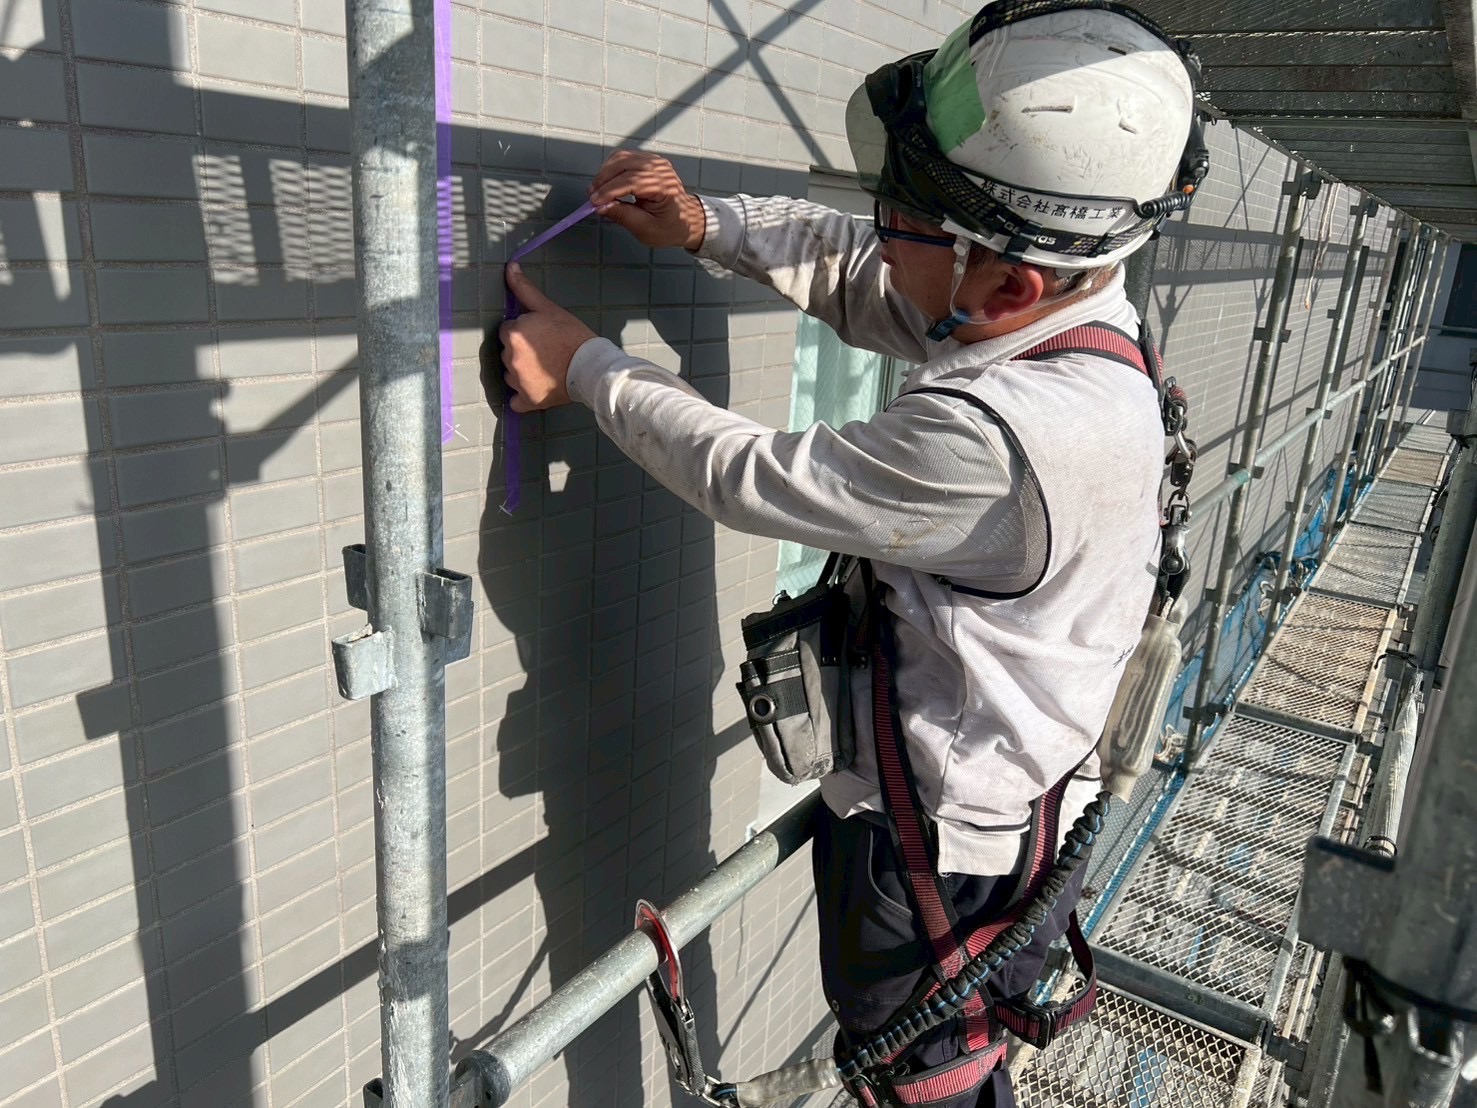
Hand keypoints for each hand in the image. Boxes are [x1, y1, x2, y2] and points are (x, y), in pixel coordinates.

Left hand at [499, 263, 596, 412]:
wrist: (593, 367)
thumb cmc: (572, 335)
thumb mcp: (549, 308)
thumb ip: (525, 289)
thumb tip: (510, 267)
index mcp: (514, 334)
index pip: (508, 331)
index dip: (524, 331)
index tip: (540, 335)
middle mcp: (511, 359)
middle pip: (507, 352)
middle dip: (521, 351)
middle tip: (545, 351)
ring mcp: (518, 382)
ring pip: (510, 374)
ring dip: (521, 372)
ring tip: (545, 368)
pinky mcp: (528, 400)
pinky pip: (516, 401)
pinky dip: (523, 396)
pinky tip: (536, 389)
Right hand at [589, 150, 705, 250]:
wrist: (687, 219)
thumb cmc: (670, 227)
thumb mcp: (646, 229)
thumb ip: (623, 216)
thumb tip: (601, 207)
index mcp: (664, 187)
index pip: (631, 181)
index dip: (609, 191)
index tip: (594, 202)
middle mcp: (661, 169)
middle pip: (624, 164)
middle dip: (603, 180)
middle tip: (593, 197)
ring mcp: (655, 162)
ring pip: (622, 157)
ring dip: (606, 172)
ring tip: (598, 190)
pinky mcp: (649, 161)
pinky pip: (625, 157)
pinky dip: (612, 168)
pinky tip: (607, 182)